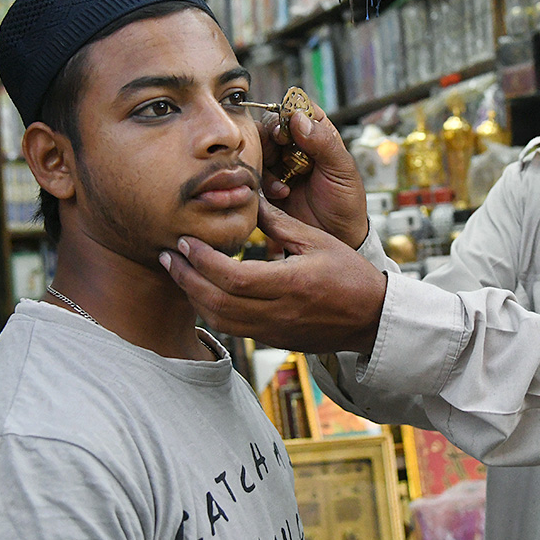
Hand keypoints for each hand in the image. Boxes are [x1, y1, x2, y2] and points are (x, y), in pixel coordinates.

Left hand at [160, 199, 385, 353]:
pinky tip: (202, 290)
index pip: (233, 277)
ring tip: (179, 271)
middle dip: (186, 278)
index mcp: (291, 283)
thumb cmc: (350, 275)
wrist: (371, 318)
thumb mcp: (318, 240)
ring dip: (193, 296)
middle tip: (168, 255)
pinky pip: (231, 329)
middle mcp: (279, 312)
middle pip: (217, 302)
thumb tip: (248, 199)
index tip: (186, 241)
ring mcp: (274, 330)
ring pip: (219, 320)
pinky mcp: (272, 340)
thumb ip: (279, 223)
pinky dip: (210, 309)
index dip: (202, 260)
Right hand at [258, 102, 369, 248]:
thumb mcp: (342, 171)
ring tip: (283, 182)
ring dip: (265, 160)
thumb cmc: (346, 202)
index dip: (289, 114)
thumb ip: (323, 143)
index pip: (299, 108)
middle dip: (272, 138)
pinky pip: (253, 172)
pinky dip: (263, 181)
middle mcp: (296, 145)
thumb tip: (298, 119)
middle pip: (272, 125)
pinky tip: (281, 193)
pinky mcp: (267, 184)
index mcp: (319, 134)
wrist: (336, 238)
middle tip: (280, 151)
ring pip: (258, 147)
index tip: (288, 128)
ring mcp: (280, 164)